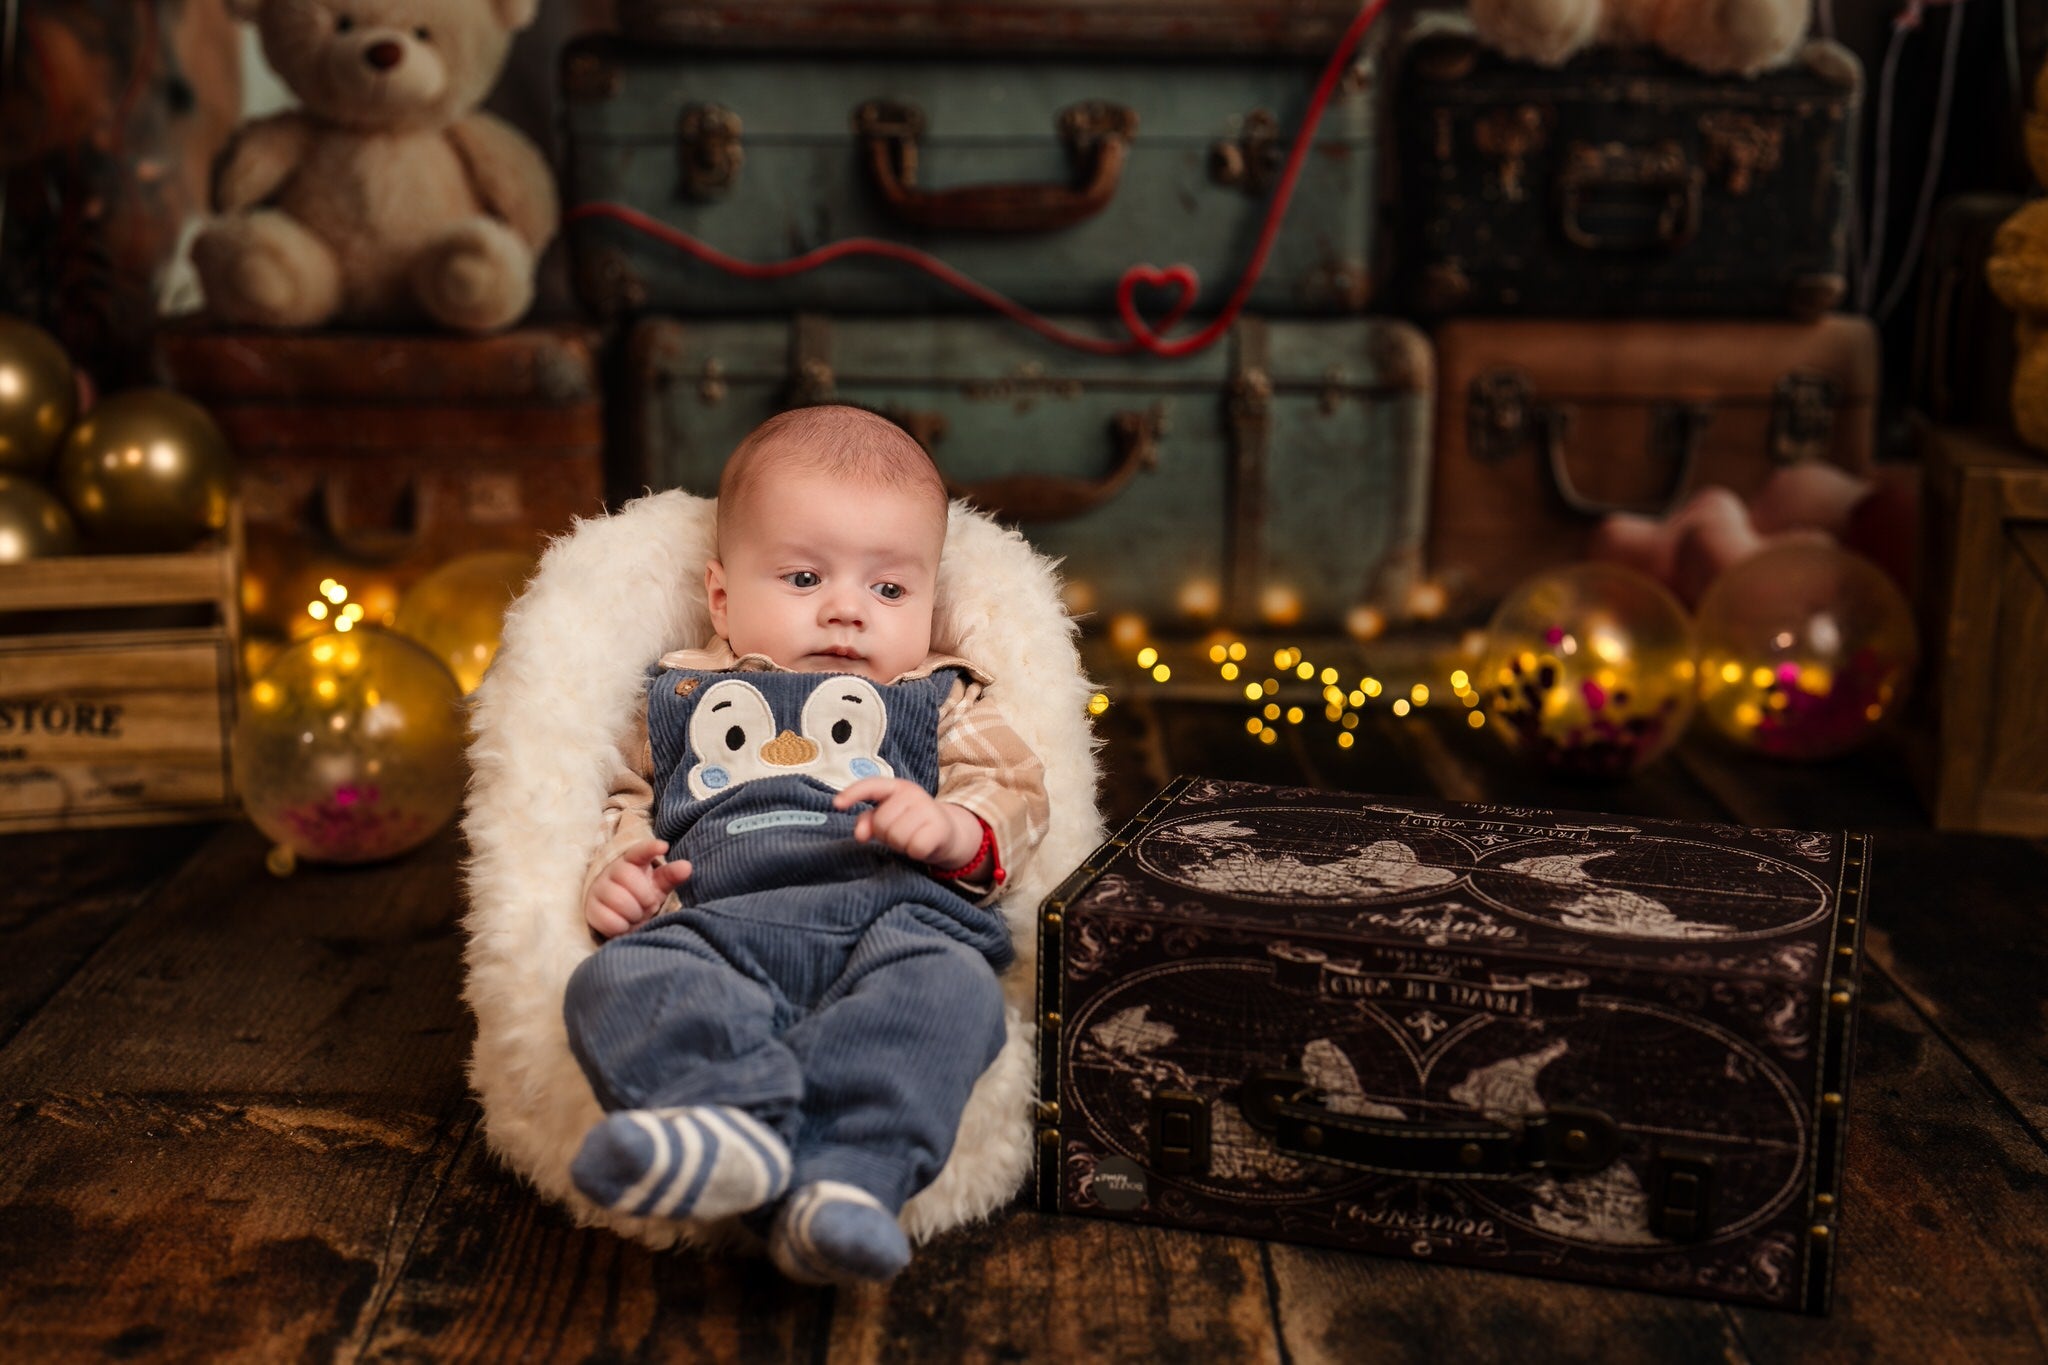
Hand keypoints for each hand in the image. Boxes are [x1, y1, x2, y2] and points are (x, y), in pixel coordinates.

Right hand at [584, 838, 691, 939]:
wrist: (617, 914)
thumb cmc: (641, 895)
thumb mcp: (658, 885)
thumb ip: (671, 876)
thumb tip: (687, 866)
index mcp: (632, 861)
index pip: (640, 851)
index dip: (650, 848)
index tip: (663, 846)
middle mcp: (612, 871)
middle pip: (628, 877)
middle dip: (645, 897)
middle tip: (647, 905)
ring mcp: (598, 889)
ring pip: (619, 900)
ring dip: (634, 913)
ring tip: (636, 914)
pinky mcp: (590, 909)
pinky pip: (609, 920)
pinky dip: (622, 927)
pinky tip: (625, 923)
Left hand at [833, 779, 983, 870]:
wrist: (947, 833)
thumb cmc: (911, 824)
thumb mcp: (888, 818)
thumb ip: (868, 821)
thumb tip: (860, 834)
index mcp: (897, 787)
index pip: (871, 785)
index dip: (853, 793)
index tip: (837, 805)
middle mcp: (913, 793)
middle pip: (881, 822)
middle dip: (887, 834)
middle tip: (901, 833)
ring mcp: (928, 809)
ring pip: (897, 837)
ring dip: (901, 845)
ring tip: (911, 838)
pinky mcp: (940, 828)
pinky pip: (914, 848)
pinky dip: (915, 852)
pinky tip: (922, 846)